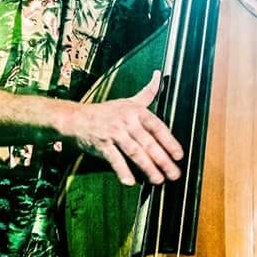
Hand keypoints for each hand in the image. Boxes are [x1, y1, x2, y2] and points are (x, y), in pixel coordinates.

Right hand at [71, 71, 183, 185]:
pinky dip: (122, 171)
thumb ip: (147, 92)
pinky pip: (114, 159)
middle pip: (148, 142)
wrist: (77, 118)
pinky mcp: (102, 144)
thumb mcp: (128, 100)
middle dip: (162, 160)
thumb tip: (159, 75)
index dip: (169, 141)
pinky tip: (130, 181)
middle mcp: (126, 121)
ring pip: (134, 152)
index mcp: (136, 111)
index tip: (179, 155)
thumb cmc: (106, 111)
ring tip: (158, 180)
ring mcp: (114, 133)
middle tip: (174, 174)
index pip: (157, 127)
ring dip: (147, 167)